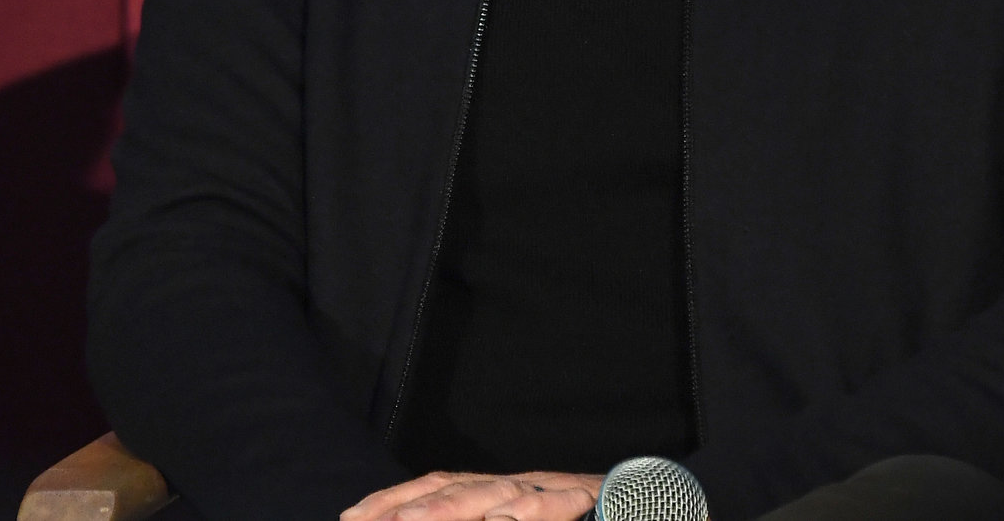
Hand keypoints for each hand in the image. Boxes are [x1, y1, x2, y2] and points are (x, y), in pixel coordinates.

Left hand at [343, 469, 601, 520]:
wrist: (653, 503)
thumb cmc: (579, 518)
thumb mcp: (520, 519)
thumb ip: (488, 517)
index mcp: (500, 494)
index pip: (437, 487)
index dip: (393, 500)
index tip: (351, 518)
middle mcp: (520, 485)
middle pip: (455, 487)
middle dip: (406, 506)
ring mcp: (553, 489)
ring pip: (498, 493)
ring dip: (449, 508)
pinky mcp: (586, 500)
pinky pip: (556, 504)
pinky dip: (529, 511)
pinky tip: (504, 518)